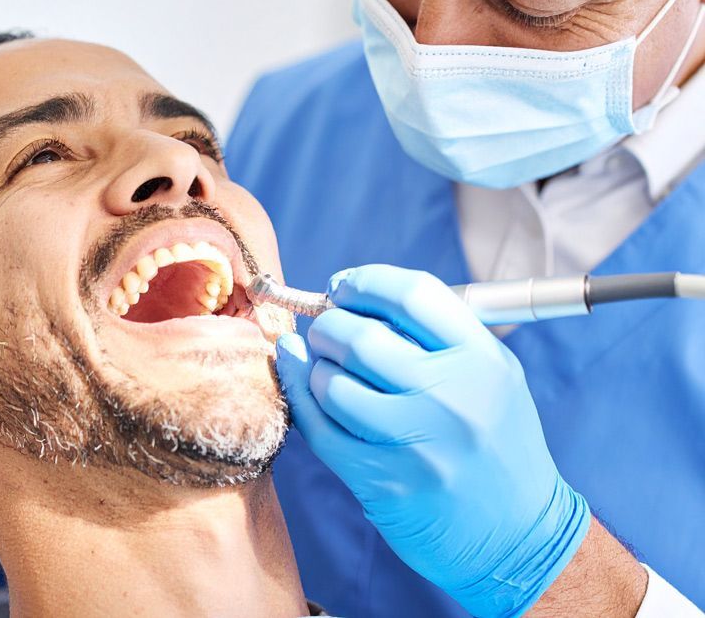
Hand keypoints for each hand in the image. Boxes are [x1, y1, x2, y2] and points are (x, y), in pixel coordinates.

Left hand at [276, 265, 590, 617]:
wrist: (518, 538)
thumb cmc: (496, 445)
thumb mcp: (492, 377)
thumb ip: (437, 336)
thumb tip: (356, 298)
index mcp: (482, 359)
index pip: (411, 294)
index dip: (365, 282)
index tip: (343, 286)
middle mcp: (451, 397)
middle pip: (361, 337)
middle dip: (328, 325)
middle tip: (324, 329)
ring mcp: (415, 442)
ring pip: (332, 384)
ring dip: (313, 368)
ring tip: (323, 367)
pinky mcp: (383, 481)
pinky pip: (321, 431)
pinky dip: (301, 400)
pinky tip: (302, 384)